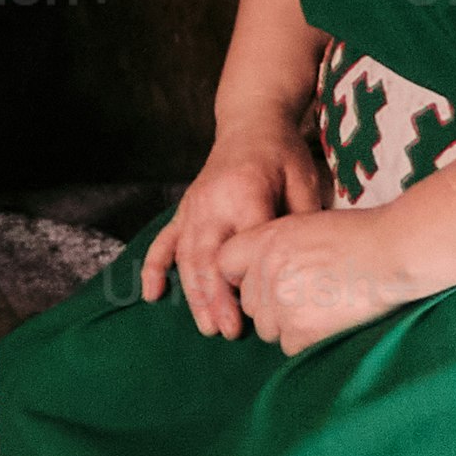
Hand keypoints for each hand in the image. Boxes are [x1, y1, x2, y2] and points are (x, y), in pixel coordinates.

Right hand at [142, 108, 329, 339]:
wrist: (250, 123)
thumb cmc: (282, 155)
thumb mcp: (303, 181)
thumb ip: (300, 221)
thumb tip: (303, 264)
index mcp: (244, 194)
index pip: (244, 245)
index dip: (249, 280)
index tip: (260, 311)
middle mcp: (211, 203)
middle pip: (209, 258)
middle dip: (216, 298)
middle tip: (229, 332)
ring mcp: (193, 207)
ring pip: (187, 257)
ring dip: (194, 294)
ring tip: (207, 328)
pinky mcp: (185, 210)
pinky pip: (164, 241)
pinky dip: (154, 267)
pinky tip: (151, 294)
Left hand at [218, 204, 419, 354]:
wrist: (392, 252)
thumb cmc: (358, 235)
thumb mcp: (305, 225)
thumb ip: (275, 247)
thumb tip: (257, 273)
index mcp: (265, 240)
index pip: (225, 264)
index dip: (242, 275)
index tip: (260, 282)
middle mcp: (266, 271)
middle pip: (249, 303)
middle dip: (270, 304)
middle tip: (306, 295)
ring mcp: (282, 303)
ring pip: (267, 328)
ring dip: (288, 324)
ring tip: (322, 307)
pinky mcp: (301, 331)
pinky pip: (289, 346)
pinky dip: (307, 341)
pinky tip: (330, 321)